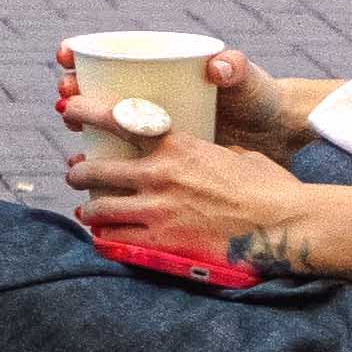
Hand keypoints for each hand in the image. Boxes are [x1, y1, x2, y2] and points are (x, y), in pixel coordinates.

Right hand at [51, 42, 297, 153]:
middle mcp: (147, 101)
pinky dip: (103, 171)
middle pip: (96, 96)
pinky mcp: (159, 160)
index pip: (110, 58)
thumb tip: (215, 67)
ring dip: (81, 142)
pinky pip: (122, 164)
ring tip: (74, 152)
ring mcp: (151, 132)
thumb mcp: (245, 80)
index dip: (81, 56)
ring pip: (102, 134)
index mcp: (159, 73)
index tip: (65, 56)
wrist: (277, 134)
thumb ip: (233, 67)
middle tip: (67, 102)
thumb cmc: (258, 98)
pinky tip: (91, 181)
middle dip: (72, 97)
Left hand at [64, 110, 320, 269]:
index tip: (68, 109)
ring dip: (88, 209)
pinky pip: (114, 239)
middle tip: (76, 175)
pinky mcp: (161, 242)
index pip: (117, 119)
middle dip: (79, 173)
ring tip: (85, 210)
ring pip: (99, 208)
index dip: (85, 111)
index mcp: (177, 144)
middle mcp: (159, 174)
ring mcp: (157, 209)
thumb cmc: (267, 187)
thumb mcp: (233, 154)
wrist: (283, 224)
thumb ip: (203, 152)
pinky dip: (104, 237)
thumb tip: (192, 155)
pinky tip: (102, 237)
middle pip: (96, 169)